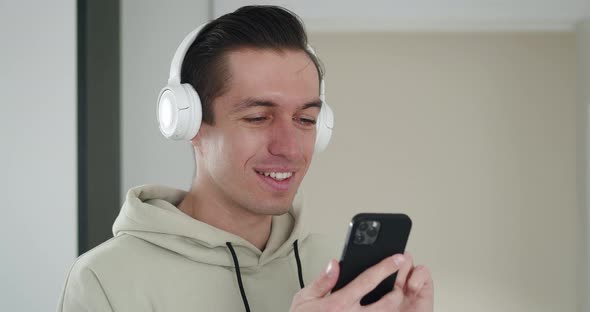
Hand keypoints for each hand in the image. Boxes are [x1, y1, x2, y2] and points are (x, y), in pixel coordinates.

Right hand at [289, 253, 432, 310]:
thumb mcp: (304, 298)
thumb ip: (322, 281)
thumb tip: (334, 264)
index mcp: (340, 303)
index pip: (369, 280)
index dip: (386, 267)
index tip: (398, 259)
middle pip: (387, 303)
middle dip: (397, 292)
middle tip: (398, 286)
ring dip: (392, 308)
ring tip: (392, 299)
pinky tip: (380, 310)